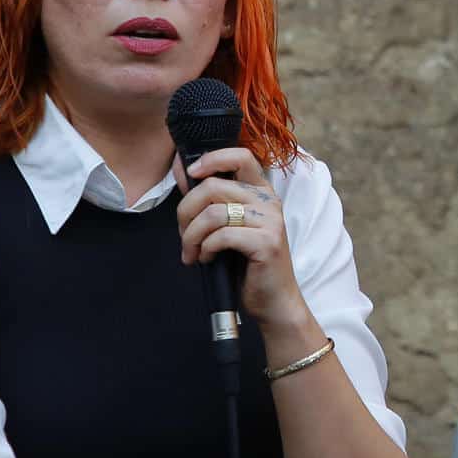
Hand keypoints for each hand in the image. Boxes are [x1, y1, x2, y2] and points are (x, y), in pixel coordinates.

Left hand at [175, 148, 304, 330]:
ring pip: (213, 212)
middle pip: (212, 186)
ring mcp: (270, 221)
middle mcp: (269, 201)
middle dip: (185, 212)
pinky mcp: (267, 242)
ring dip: (192, 236)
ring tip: (193, 252)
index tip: (191, 174)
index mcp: (261, 192)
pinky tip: (208, 259)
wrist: (274, 301)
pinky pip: (222, 236)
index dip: (211, 159)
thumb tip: (183, 171)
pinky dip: (206, 249)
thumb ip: (210, 200)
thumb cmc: (248, 265)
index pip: (240, 156)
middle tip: (184, 236)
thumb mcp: (228, 226)